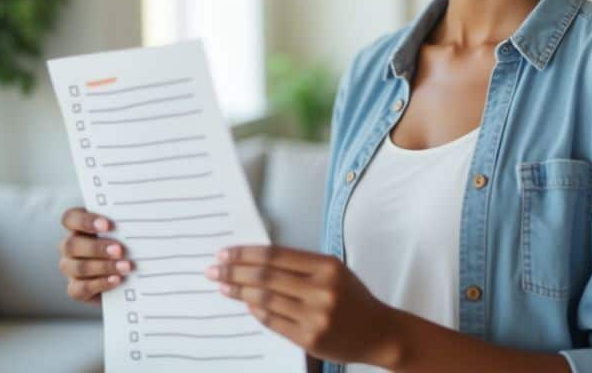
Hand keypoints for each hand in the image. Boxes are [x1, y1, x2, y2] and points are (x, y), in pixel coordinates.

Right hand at [58, 207, 134, 302]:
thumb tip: (144, 219)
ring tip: (126, 266)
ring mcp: (71, 269)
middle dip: (96, 248)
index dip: (85, 221)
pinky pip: (79, 289)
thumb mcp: (127, 232)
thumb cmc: (128, 244)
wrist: (130, 277)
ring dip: (103, 267)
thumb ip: (127, 224)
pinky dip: (99, 284)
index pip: (70, 218)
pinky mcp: (76, 289)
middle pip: (71, 245)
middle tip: (120, 250)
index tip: (107, 225)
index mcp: (79, 226)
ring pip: (77, 267)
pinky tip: (116, 280)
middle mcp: (71, 246)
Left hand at [205, 245, 401, 367]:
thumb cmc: (352, 298)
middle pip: (266, 276)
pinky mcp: (309, 338)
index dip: (246, 253)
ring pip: (265, 299)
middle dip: (234, 271)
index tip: (225, 253)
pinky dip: (255, 310)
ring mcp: (315, 316)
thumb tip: (255, 261)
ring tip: (223, 286)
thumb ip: (300, 266)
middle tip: (213, 270)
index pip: (275, 255)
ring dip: (239, 291)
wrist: (379, 333)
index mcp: (327, 266)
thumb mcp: (334, 271)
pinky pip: (273, 321)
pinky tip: (245, 303)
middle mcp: (321, 289)